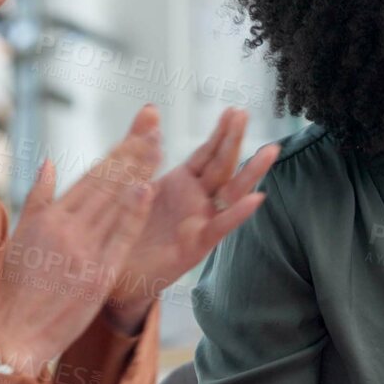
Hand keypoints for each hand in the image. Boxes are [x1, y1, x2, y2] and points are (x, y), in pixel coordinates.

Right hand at [0, 106, 162, 371]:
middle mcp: (66, 229)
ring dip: (138, 173)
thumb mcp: (20, 238)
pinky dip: (133, 212)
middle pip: (105, 184)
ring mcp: (83, 251)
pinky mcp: (97, 274)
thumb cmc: (17, 289)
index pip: (88, 178)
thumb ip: (38, 199)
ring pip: (114, 204)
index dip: (115, 154)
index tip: (135, 134)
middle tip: (154, 128)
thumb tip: (50, 163)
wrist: (16, 333)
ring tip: (157, 147)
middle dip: (131, 154)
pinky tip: (147, 188)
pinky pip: (119, 238)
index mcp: (48, 218)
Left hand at [104, 107, 280, 329]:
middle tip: (246, 114)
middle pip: (222, 166)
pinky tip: (256, 198)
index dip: (221, 133)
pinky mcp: (195, 246)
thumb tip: (151, 107)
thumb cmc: (125, 229)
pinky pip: (220, 226)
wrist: (113, 275)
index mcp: (181, 183)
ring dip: (250, 172)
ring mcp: (200, 222)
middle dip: (233, 141)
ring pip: (230, 192)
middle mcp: (196, 200)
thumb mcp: (131, 181)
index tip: (234, 110)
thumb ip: (141, 146)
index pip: (207, 153)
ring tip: (269, 150)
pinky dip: (238, 213)